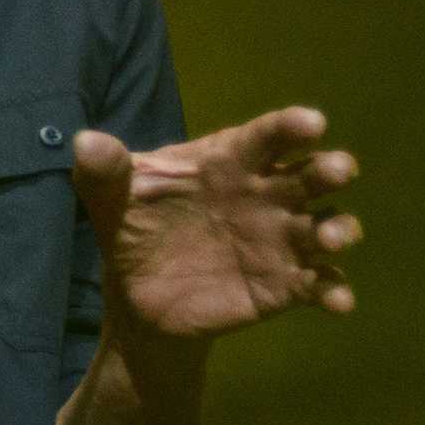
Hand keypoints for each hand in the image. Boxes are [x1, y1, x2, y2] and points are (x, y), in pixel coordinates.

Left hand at [73, 105, 362, 344]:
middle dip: (329, 169)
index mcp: (230, 162)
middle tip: (339, 170)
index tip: (311, 123)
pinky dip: (334, 291)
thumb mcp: (111, 198)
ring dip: (337, 229)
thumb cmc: (135, 226)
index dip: (290, 126)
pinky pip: (319, 285)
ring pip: (325, 226)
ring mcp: (281, 240)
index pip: (267, 137)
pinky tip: (338, 301)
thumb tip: (86, 141)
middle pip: (310, 175)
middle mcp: (266, 195)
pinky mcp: (284, 285)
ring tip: (330, 238)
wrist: (138, 294)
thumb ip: (104, 171)